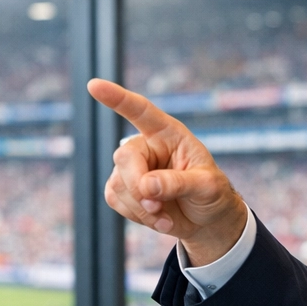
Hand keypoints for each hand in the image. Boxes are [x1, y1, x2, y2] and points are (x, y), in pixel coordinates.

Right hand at [87, 78, 249, 264]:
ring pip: (117, 184)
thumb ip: (179, 183)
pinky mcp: (123, 190)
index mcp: (168, 134)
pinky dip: (136, 216)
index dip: (117, 98)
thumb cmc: (211, 193)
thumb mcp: (207, 186)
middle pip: (124, 158)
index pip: (141, 111)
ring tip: (166, 216)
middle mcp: (146, 147)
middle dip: (138, 186)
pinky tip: (159, 220)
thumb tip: (147, 186)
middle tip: (157, 206)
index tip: (94, 85)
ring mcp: (132, 169)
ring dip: (141, 208)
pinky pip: (115, 200)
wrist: (206, 219)